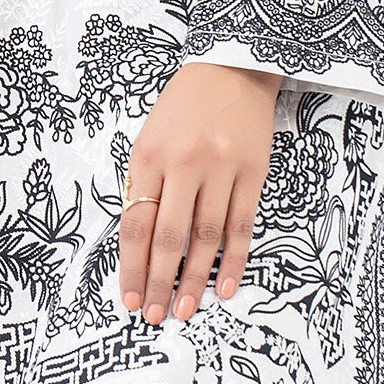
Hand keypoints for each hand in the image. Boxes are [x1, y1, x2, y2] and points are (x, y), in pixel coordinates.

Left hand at [120, 59, 280, 327]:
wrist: (232, 66)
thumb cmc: (184, 108)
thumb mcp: (150, 137)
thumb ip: (145, 185)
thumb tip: (140, 245)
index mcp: (148, 156)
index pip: (136, 224)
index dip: (132, 267)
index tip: (130, 299)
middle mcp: (183, 164)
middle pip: (168, 237)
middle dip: (159, 282)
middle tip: (155, 316)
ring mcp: (221, 169)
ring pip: (206, 237)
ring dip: (195, 279)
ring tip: (186, 309)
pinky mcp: (253, 172)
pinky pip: (241, 225)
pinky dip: (233, 259)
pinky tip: (225, 286)